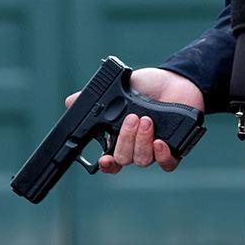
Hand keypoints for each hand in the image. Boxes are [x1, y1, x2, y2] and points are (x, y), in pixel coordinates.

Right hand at [63, 67, 205, 173]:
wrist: (175, 80)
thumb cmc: (147, 86)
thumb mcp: (120, 88)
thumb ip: (97, 97)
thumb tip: (70, 102)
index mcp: (120, 138)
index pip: (110, 160)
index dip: (105, 164)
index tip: (103, 159)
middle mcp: (136, 148)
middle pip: (123, 159)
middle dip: (125, 140)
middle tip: (132, 118)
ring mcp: (154, 150)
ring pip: (142, 161)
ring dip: (142, 142)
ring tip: (147, 120)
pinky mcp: (175, 149)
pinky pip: (167, 164)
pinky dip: (162, 156)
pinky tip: (160, 142)